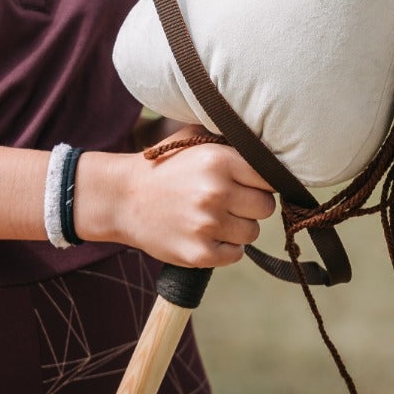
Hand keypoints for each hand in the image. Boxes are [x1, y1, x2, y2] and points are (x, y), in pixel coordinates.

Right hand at [77, 126, 275, 269]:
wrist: (122, 198)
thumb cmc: (164, 167)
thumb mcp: (194, 139)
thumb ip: (231, 139)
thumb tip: (272, 145)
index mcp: (218, 160)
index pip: (269, 177)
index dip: (261, 181)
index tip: (248, 184)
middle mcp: (215, 192)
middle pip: (265, 207)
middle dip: (251, 206)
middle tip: (228, 202)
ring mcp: (207, 225)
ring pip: (251, 233)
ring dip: (237, 228)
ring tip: (212, 217)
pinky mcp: (199, 254)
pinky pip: (236, 255)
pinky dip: (225, 248)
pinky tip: (205, 234)